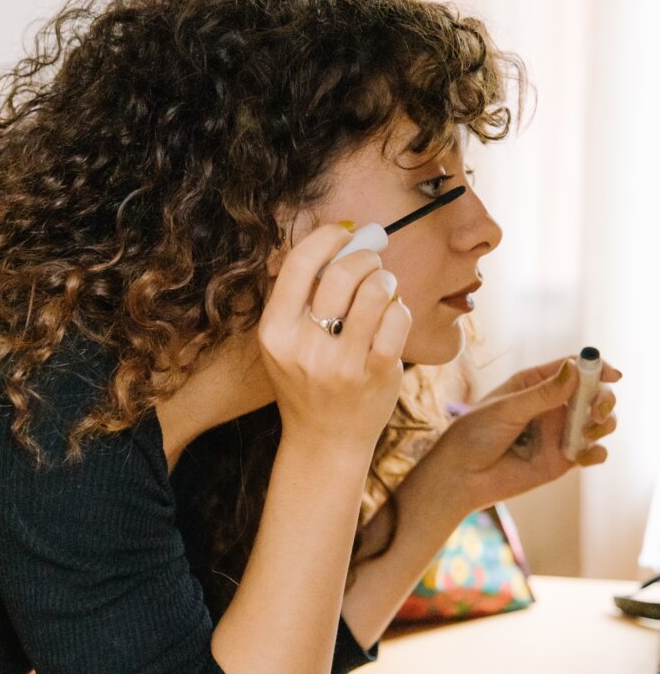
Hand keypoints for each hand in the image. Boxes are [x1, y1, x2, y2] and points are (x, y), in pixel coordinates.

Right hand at [258, 222, 411, 451]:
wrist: (323, 441)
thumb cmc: (307, 380)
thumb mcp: (285, 341)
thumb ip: (301, 295)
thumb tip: (342, 237)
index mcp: (275, 332)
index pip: (300, 263)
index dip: (327, 237)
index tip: (345, 232)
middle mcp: (304, 347)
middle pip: (342, 273)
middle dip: (365, 257)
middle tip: (371, 262)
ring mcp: (342, 364)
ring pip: (374, 291)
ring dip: (385, 280)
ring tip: (383, 287)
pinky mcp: (376, 374)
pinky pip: (397, 319)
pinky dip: (398, 309)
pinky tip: (392, 315)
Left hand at [430, 355, 621, 513]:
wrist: (461, 477)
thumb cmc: (473, 436)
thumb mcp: (506, 410)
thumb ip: (542, 394)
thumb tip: (575, 368)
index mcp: (534, 384)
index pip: (573, 368)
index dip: (595, 366)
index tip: (612, 373)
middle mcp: (551, 405)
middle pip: (593, 393)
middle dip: (604, 397)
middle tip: (598, 410)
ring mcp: (559, 432)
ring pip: (598, 421)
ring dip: (605, 423)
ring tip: (589, 431)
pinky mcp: (563, 459)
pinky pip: (592, 452)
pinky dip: (597, 452)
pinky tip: (586, 455)